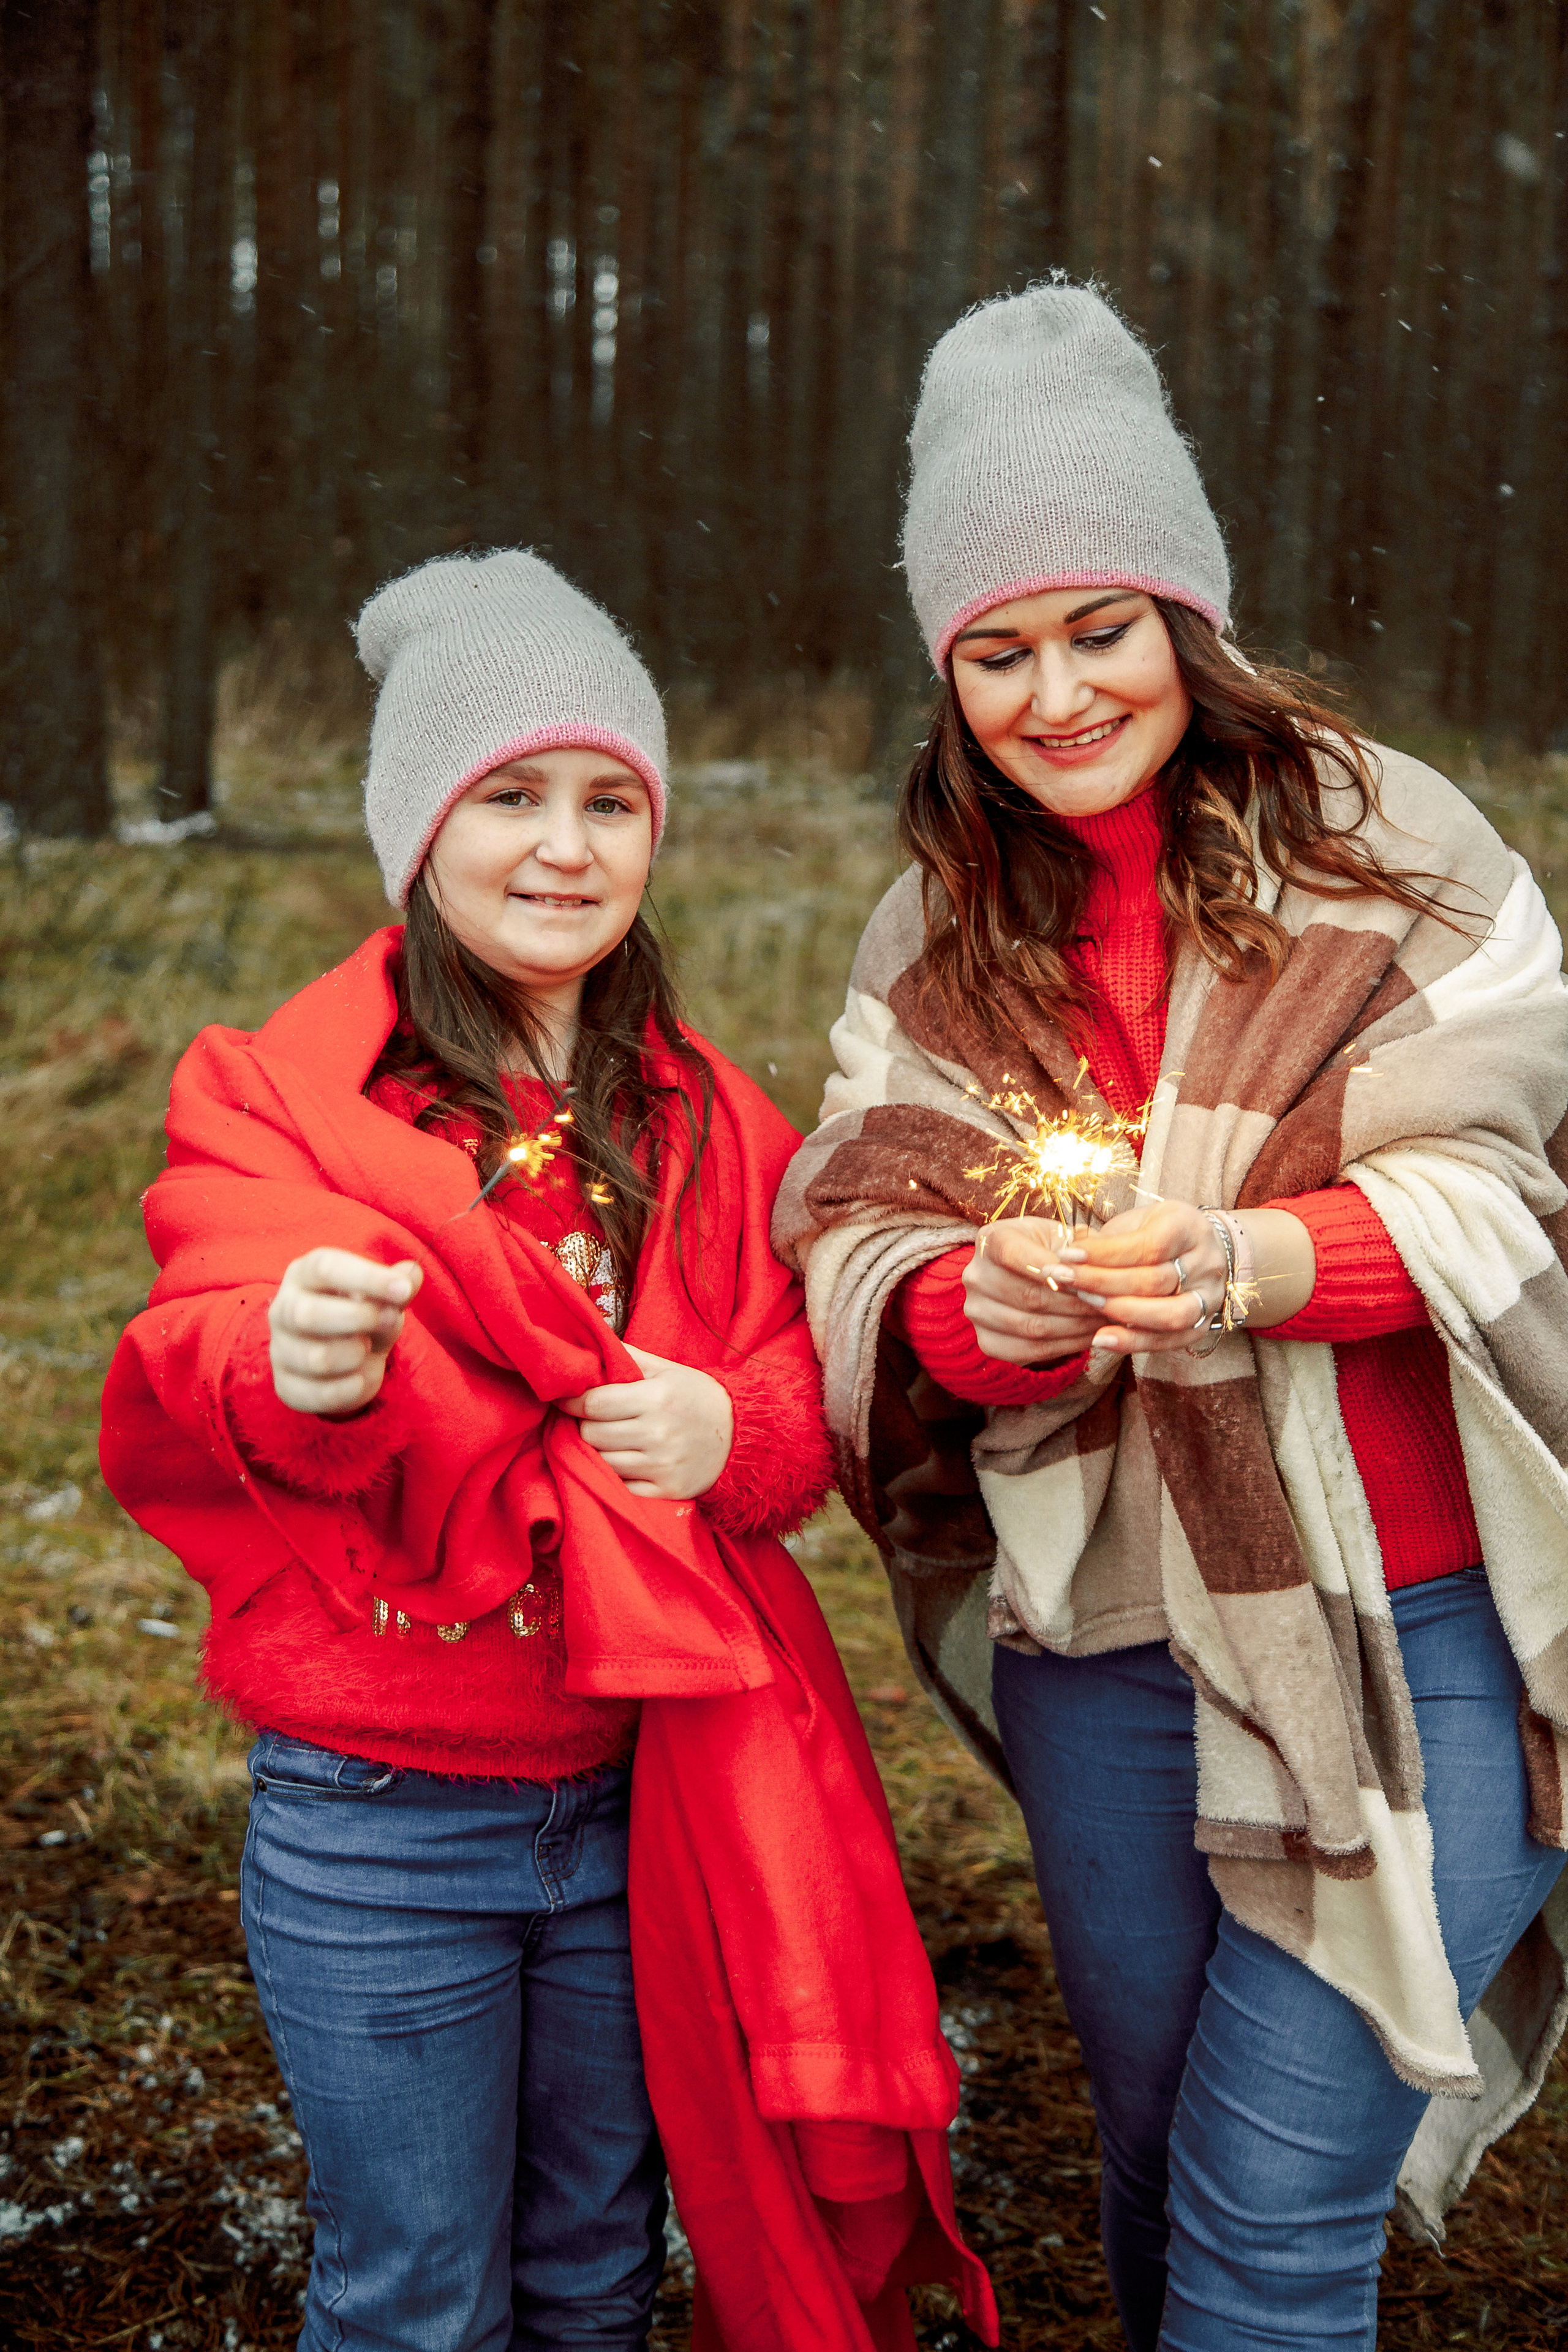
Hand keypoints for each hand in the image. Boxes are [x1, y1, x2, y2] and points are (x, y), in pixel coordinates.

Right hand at [269, 1249, 423, 1415]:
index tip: (402, 1290)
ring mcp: (280, 1350)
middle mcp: (283, 1309)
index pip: (325, 1268)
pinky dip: (351, 1388)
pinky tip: (360, 1377)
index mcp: (304, 1274)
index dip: (366, 1278)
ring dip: (356, 1355)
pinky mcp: (286, 1386)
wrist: (349, 1360)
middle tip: (390, 1320)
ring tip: (366, 1349)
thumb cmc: (365, 1316)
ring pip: (316, 1358)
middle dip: (360, 1318)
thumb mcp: (384, 1297)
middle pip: (309, 1314)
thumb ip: (399, 1286)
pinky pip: (319, 1394)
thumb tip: (412, 1272)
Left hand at [561, 1343, 734, 1498]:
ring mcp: (662, 1465)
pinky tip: (624, 1460)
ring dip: (597, 1450)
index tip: (565, 1399)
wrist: (742, 1435)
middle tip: (592, 1420)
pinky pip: (621, 1486)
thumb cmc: (696, 1397)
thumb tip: (588, 1344)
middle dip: (584, 1426)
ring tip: (607, 1438)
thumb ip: (627, 1357)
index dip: (571, 1401)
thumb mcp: (667, 1370)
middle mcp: (658, 1433)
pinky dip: (616, 1475)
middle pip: (591, 1434)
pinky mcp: (666, 1491)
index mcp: (656, 1398)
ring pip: (601, 1461)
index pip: (593, 1403)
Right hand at [962, 1217, 1108, 1363]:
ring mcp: (976, 1311)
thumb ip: (1079, 1248)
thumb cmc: (1052, 1251)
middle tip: (1108, 1306)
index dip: (1054, 1271)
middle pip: (1028, 1296)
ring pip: (1031, 1327)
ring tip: (1104, 1323)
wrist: (1029, 1277)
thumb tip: (1096, 1266)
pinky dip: (1064, 1348)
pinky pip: (1028, 1351)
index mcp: (991, 1240)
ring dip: (1074, 1328)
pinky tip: (1087, 1338)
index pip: (1015, 1255)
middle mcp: (975, 1275)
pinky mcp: (986, 1341)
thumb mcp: (1064, 1237)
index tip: (1090, 1281)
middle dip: (1075, 1304)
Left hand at [1062, 1201, 1228, 1356]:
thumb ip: (1108, 1241)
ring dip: (1120, 1313)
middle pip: (1155, 1281)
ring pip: (1168, 1314)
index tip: (1066, 1256)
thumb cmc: (1157, 1232)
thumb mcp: (1135, 1222)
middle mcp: (1206, 1262)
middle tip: (1065, 1280)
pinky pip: (1170, 1341)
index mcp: (1188, 1227)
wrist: (1201, 1249)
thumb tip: (1067, 1259)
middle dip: (1103, 1283)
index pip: (1147, 1246)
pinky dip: (1134, 1343)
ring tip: (1084, 1304)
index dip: (1104, 1253)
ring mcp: (1209, 1296)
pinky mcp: (1203, 1324)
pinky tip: (1101, 1339)